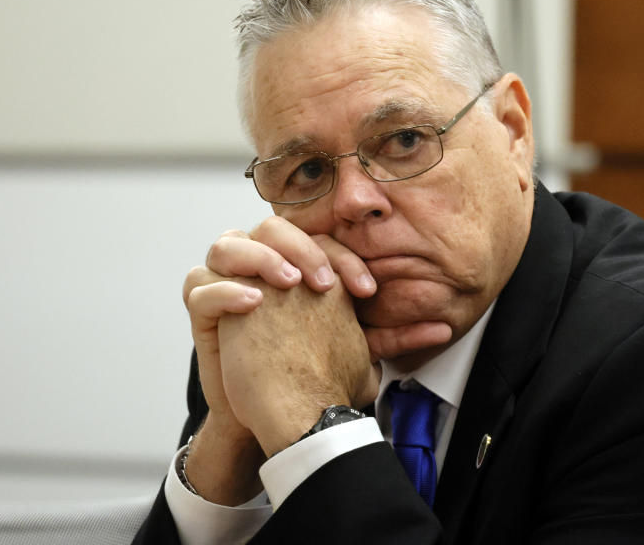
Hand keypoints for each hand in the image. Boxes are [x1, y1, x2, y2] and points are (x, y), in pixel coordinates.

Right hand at [183, 219, 377, 427]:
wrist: (277, 414)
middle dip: (300, 249)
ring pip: (228, 244)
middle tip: (323, 283)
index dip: (344, 258)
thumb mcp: (356, 352)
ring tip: (286, 282)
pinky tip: (253, 302)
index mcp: (296, 263)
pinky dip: (225, 290)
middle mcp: (260, 264)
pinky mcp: (202, 310)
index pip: (319, 241)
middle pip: (272, 229)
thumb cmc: (313, 372)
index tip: (368, 290)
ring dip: (259, 257)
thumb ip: (393, 336)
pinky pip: (200, 287)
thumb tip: (443, 328)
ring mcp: (226, 282)